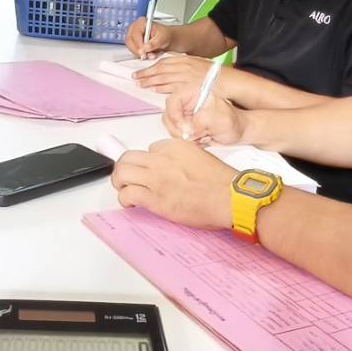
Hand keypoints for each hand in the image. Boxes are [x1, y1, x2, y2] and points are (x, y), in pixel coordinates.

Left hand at [111, 139, 235, 229]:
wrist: (231, 198)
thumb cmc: (222, 182)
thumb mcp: (201, 157)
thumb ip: (183, 158)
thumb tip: (174, 169)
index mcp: (175, 146)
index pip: (149, 149)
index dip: (148, 162)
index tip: (150, 171)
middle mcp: (162, 159)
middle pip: (128, 157)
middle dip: (125, 168)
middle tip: (128, 178)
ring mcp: (156, 177)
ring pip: (122, 172)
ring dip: (120, 182)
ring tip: (125, 190)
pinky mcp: (155, 198)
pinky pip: (128, 193)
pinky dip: (125, 199)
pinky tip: (131, 203)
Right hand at [125, 17, 173, 57]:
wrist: (165, 38)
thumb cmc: (164, 35)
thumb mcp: (162, 38)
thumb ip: (154, 43)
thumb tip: (145, 48)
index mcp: (141, 22)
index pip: (135, 34)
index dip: (138, 43)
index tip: (143, 52)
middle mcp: (134, 27)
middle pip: (130, 40)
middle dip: (137, 50)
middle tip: (145, 56)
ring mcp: (132, 35)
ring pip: (130, 46)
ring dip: (138, 53)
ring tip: (150, 56)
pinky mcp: (132, 42)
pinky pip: (132, 50)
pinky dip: (138, 54)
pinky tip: (147, 55)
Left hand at [133, 54, 213, 94]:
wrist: (230, 82)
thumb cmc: (217, 76)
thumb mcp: (200, 66)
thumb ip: (186, 67)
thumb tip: (174, 72)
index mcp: (187, 60)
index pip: (165, 62)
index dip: (152, 66)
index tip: (143, 70)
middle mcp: (185, 66)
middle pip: (161, 69)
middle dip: (147, 73)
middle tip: (136, 77)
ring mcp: (187, 77)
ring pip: (164, 77)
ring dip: (151, 81)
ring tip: (141, 84)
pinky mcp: (189, 87)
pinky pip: (172, 87)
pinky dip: (162, 88)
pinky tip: (154, 89)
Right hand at [162, 91, 245, 143]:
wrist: (238, 131)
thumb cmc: (234, 122)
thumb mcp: (221, 120)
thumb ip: (203, 120)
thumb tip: (187, 128)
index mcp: (194, 93)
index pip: (173, 100)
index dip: (174, 115)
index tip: (184, 128)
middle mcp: (187, 103)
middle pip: (168, 116)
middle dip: (179, 129)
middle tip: (194, 136)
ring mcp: (185, 115)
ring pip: (171, 127)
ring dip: (185, 136)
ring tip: (203, 136)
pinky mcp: (185, 126)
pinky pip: (177, 135)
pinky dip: (188, 141)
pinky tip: (201, 139)